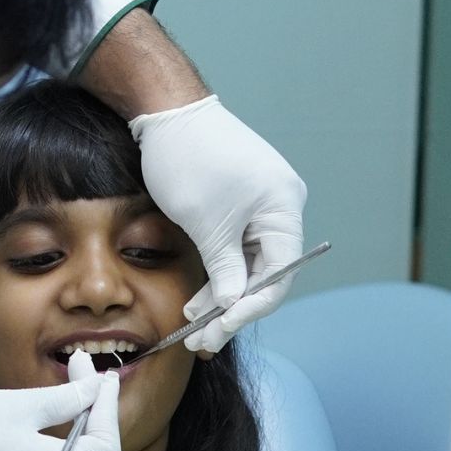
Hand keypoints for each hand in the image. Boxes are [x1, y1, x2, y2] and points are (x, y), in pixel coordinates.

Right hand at [0, 352, 119, 450]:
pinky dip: (53, 448)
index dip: (108, 409)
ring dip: (74, 430)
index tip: (98, 374)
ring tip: (61, 392)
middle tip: (80, 371)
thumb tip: (96, 387)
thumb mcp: (10, 405)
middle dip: (93, 413)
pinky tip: (37, 423)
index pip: (106, 447)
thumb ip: (62, 399)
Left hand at [131, 95, 306, 352]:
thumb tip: (233, 307)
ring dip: (222, 293)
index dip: (249, 309)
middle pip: (266, 272)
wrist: (166, 111)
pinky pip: (236, 247)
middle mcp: (281, 208)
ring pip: (248, 263)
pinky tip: (198, 298)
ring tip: (193, 323)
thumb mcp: (207, 225)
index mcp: (284, 209)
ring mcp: (261, 204)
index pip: (279, 275)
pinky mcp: (240, 202)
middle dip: (233, 308)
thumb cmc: (189, 159)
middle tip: (202, 339)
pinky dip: (218, 271)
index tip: (219, 331)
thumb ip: (225, 270)